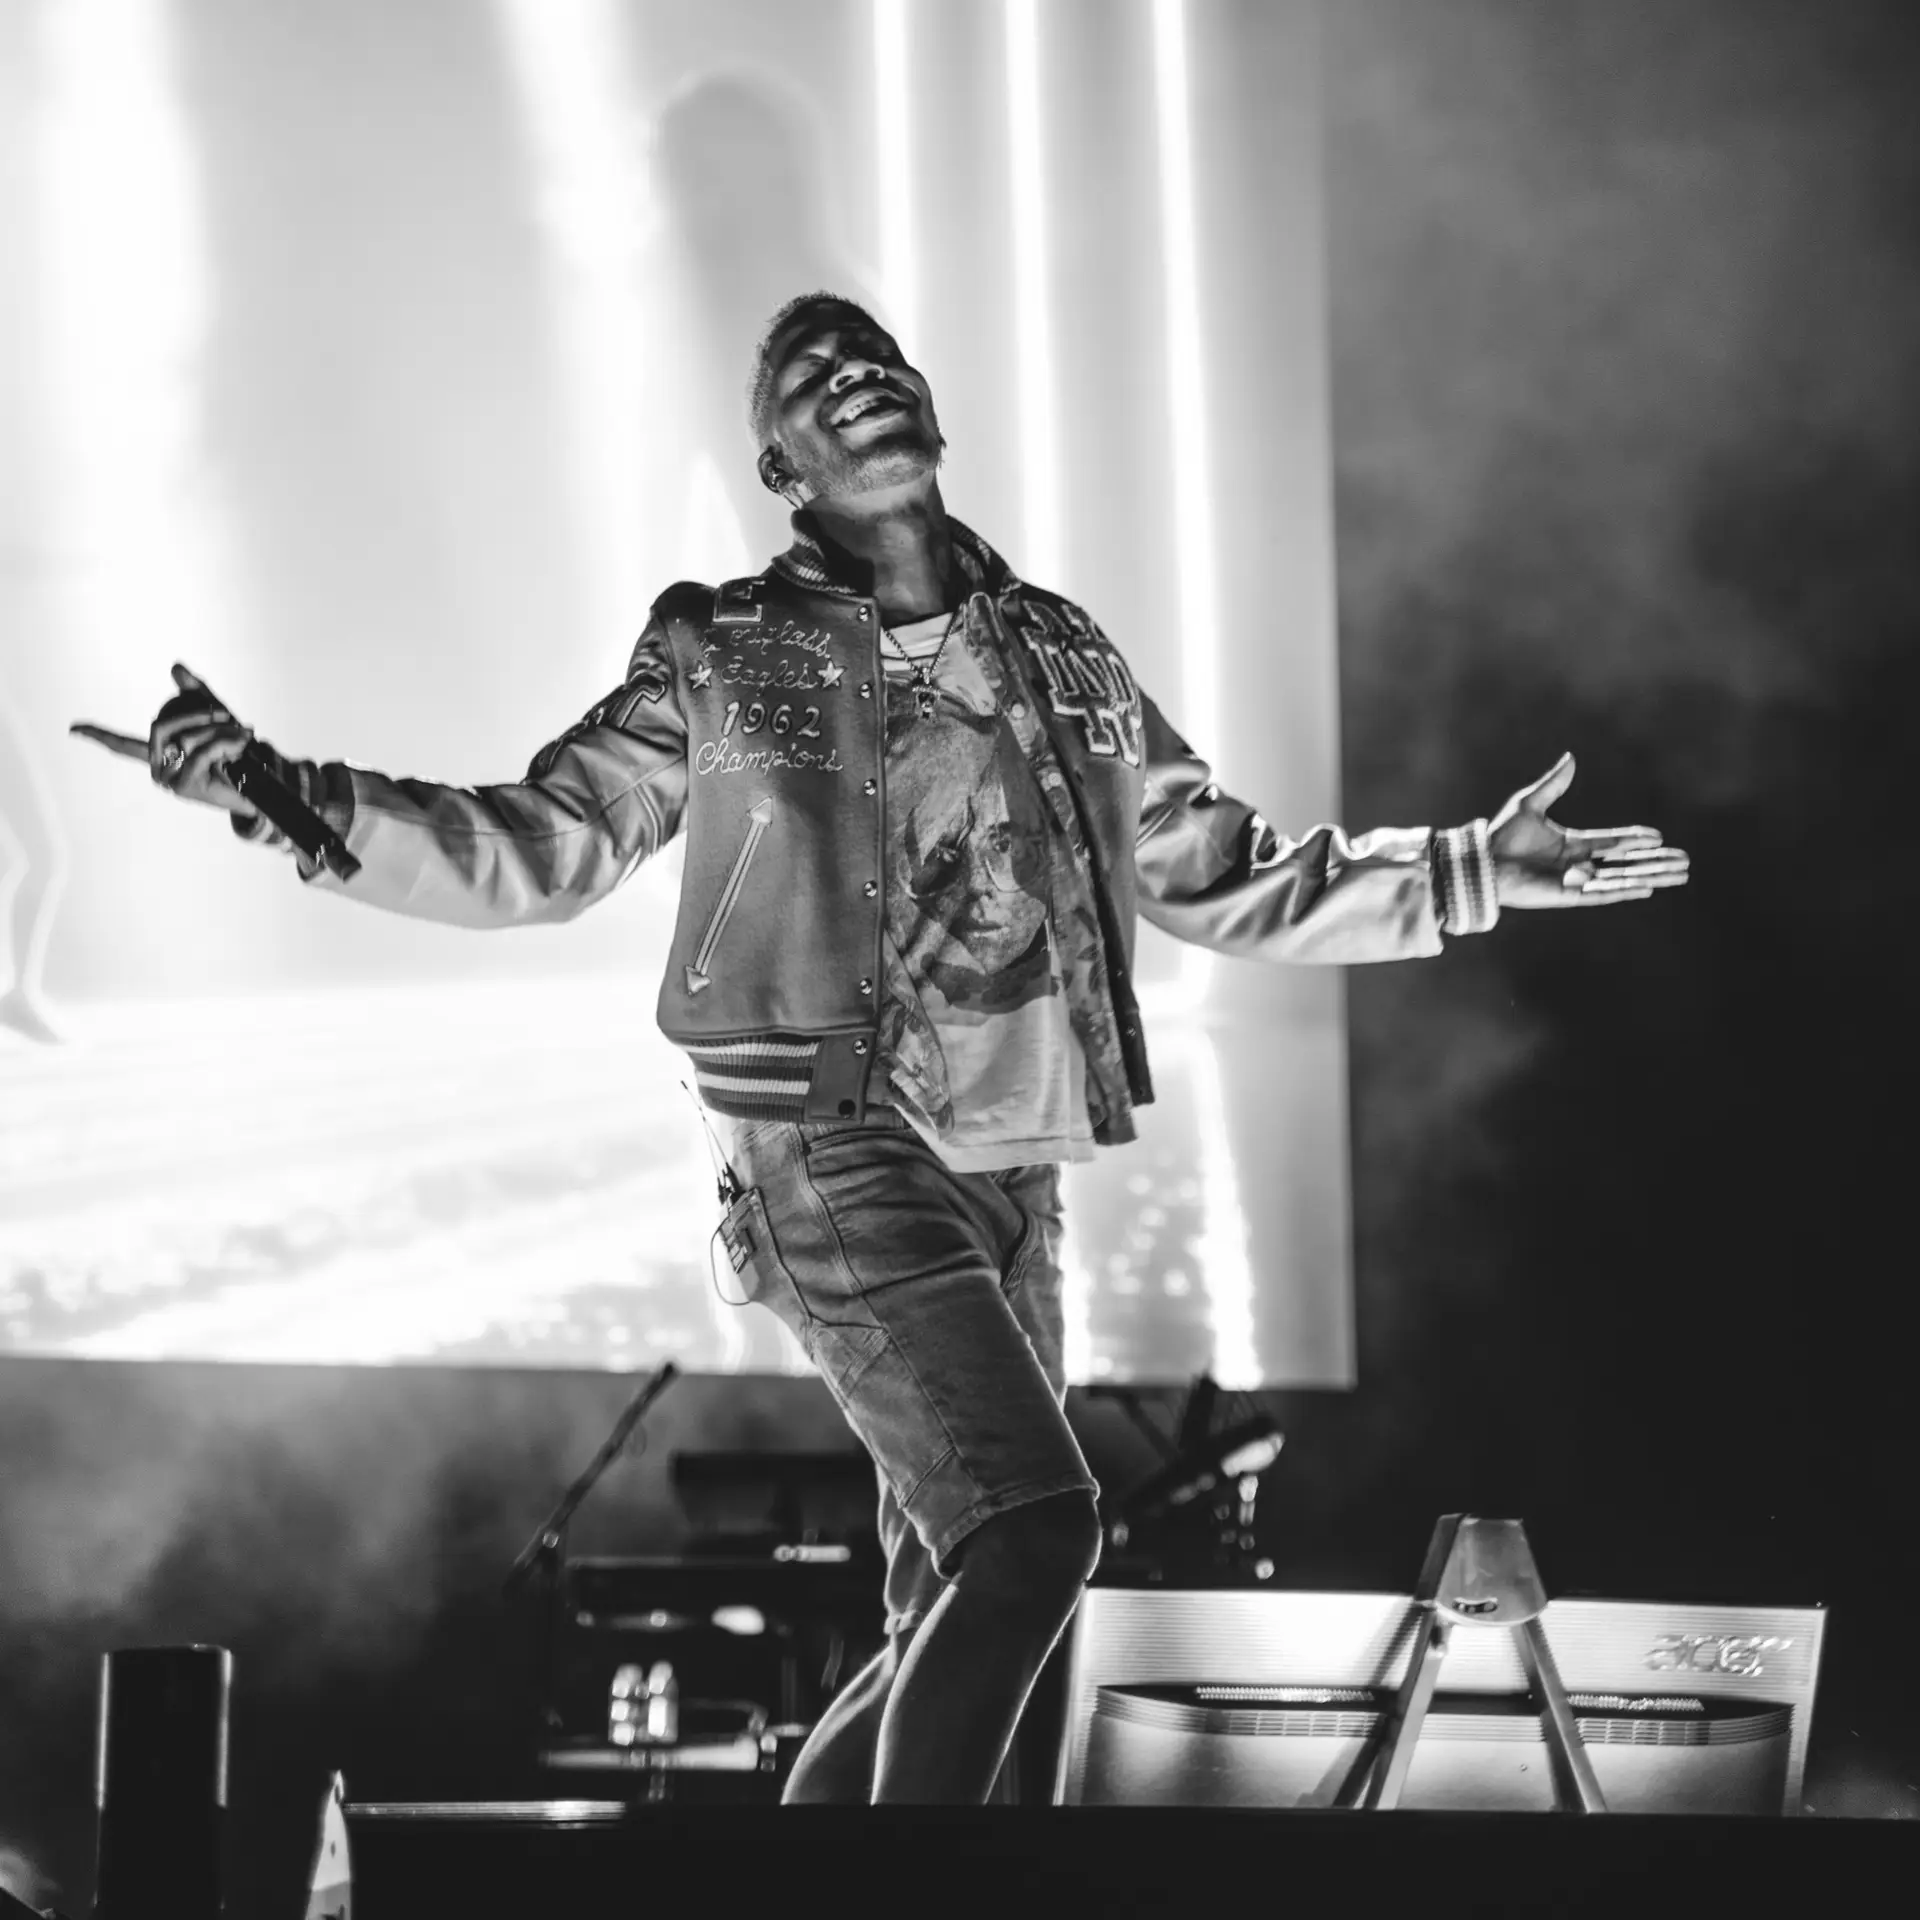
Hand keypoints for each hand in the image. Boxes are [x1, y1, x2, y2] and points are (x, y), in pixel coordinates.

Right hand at [71, 663, 257, 818]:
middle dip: (195, 714)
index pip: (122, 745)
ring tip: (243, 732)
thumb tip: (175, 666)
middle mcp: (158, 770)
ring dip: (219, 729)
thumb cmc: (238, 753)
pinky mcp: (185, 787)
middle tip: (225, 713)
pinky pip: (201, 750)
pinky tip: (242, 743)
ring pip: (183, 738)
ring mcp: (169, 781)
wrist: (264, 784)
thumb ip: (195, 693)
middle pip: (159, 726)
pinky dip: (226, 741)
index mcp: (159, 755)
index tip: (72, 728)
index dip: (98, 734)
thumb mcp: (216, 717)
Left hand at [1488, 753, 1689, 908]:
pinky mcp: (1569, 896)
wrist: (1482, 862)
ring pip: (1622, 878)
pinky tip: (1648, 888)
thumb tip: (1571, 756)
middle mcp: (1578, 863)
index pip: (1613, 841)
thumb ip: (1554, 783)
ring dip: (1650, 875)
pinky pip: (1604, 894)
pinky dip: (1626, 890)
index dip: (1636, 839)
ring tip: (1679, 874)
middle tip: (1684, 859)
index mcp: (1573, 843)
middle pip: (1626, 862)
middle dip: (1655, 861)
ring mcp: (1576, 881)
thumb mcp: (1530, 804)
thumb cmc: (1501, 836)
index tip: (1659, 836)